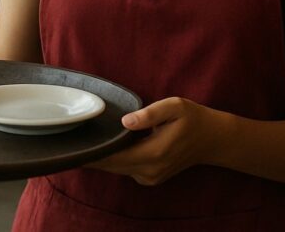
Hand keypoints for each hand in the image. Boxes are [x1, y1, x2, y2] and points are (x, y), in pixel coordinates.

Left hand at [88, 97, 229, 185]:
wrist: (212, 139)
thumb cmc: (192, 118)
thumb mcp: (174, 106)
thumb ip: (150, 114)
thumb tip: (125, 121)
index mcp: (154, 153)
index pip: (114, 158)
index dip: (92, 154)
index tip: (74, 146)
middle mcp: (150, 170)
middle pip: (111, 166)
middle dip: (92, 155)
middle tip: (72, 142)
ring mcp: (150, 178)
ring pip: (117, 169)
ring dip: (102, 159)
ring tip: (86, 142)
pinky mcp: (151, 178)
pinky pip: (126, 170)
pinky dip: (114, 161)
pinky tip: (107, 147)